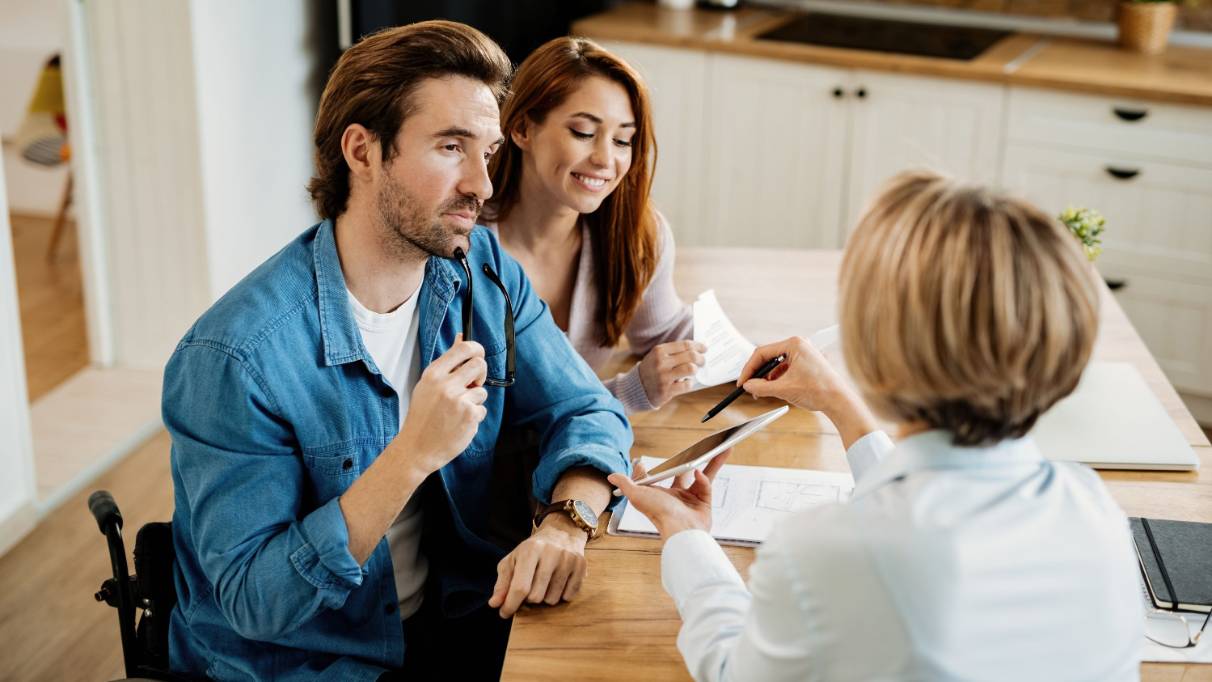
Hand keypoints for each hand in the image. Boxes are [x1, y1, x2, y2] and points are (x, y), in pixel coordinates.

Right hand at [394, 335, 487, 476]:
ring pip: (482, 391)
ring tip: (456, 412)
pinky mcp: (470, 415)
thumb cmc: (422, 417)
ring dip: (474, 401)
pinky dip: (473, 417)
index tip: (477, 355)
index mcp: (434, 374)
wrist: (417, 448)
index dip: (476, 349)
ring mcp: (459, 400)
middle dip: (480, 373)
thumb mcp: (428, 386)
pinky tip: (458, 423)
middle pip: (479, 364)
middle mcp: (446, 384)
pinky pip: (481, 409)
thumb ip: (447, 363)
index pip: (464, 349)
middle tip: (473, 384)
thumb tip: (461, 337)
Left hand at [488, 515, 587, 617]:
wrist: (561, 532)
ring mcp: (568, 560)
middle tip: (530, 587)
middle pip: (536, 597)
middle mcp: (551, 553)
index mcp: (530, 550)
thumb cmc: (532, 550)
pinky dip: (560, 595)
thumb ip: (502, 583)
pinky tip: (558, 581)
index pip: (520, 587)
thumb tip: (495, 604)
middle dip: (529, 599)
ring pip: (552, 600)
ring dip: (545, 597)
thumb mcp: (513, 560)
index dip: (510, 605)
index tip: (504, 613)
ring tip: (544, 582)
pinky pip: (568, 597)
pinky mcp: (581, 566)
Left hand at [606, 450, 729, 539]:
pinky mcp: (705, 503)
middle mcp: (678, 496)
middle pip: (688, 473)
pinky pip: (706, 486)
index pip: (664, 475)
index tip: (665, 454)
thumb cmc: (658, 513)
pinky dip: (704, 479)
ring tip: (723, 447)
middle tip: (702, 447)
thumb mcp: (636, 494)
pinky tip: (699, 473)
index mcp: (663, 493)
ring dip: (713, 462)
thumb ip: (626, 483)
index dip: (664, 466)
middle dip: (695, 459)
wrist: (680, 530)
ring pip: (704, 476)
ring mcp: (693, 500)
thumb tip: (612, 475)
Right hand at [638, 340, 707, 407]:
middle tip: (702, 361)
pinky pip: (687, 385)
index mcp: (659, 351)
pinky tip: (685, 382)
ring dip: (695, 370)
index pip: (685, 345)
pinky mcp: (666, 390)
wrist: (635, 388)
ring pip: (690, 369)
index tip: (704, 348)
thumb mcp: (657, 356)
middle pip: (691, 356)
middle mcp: (661, 362)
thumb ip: (674, 351)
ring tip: (693, 371)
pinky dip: (689, 383)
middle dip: (700, 358)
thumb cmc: (651, 370)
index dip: (698, 346)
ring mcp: (663, 377)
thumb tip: (696, 349)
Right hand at [737, 336, 848, 412]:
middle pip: (768, 358)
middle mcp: (798, 346)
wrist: (839, 400)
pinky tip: (774, 389)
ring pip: (776, 365)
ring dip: (767, 378)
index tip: (742, 381)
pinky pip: (784, 369)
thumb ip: (762, 387)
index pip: (762, 353)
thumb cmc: (819, 390)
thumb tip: (748, 385)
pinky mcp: (805, 364)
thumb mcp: (784, 389)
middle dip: (758, 374)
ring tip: (762, 392)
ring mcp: (802, 354)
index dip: (749, 368)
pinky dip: (777, 379)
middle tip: (749, 387)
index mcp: (794, 344)